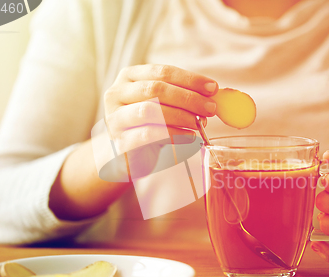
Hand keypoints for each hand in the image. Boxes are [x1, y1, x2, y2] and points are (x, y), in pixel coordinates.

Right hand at [103, 64, 217, 176]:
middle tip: (210, 108)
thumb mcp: (163, 104)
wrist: (127, 154)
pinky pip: (149, 135)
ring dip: (180, 115)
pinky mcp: (120, 141)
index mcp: (129, 77)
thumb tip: (211, 92)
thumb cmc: (149, 124)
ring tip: (199, 123)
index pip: (162, 72)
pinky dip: (173, 134)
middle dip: (188, 98)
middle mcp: (117, 94)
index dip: (190, 79)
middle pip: (156, 89)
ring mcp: (115, 118)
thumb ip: (181, 95)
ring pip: (150, 110)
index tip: (213, 88)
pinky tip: (189, 137)